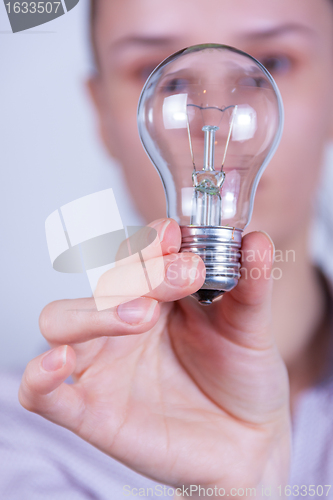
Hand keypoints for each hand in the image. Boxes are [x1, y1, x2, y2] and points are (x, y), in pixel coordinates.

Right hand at [19, 218, 290, 497]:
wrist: (247, 442)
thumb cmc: (241, 379)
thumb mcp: (250, 329)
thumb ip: (250, 286)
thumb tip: (256, 240)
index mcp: (157, 297)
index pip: (136, 256)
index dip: (150, 242)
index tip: (174, 236)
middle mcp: (123, 324)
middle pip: (99, 284)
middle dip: (134, 274)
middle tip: (182, 276)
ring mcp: (103, 366)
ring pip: (60, 323)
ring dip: (93, 311)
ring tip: (141, 315)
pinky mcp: (91, 413)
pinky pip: (42, 393)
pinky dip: (40, 375)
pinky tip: (59, 361)